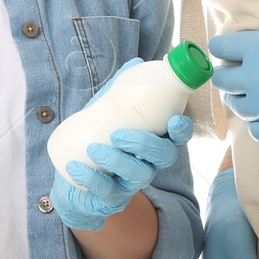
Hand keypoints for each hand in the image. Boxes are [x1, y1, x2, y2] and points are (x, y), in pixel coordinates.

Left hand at [51, 59, 193, 231]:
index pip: (179, 136)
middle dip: (144, 145)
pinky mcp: (113, 197)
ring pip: (138, 175)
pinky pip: (108, 192)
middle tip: (118, 135)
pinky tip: (76, 167)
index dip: (181, 130)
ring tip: (94, 150)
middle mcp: (151, 162)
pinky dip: (92, 179)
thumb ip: (120, 90)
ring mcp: (133, 182)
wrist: (76, 172)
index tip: (172, 120)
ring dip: (117, 161)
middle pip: (164, 157)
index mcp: (156, 138)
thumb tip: (135, 61)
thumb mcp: (109, 110)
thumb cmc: (100, 135)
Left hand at [207, 0, 258, 143]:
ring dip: (240, 97)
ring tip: (254, 91)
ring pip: (235, 105)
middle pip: (222, 79)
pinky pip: (255, 131)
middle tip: (241, 68)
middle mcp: (256, 79)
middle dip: (227, 71)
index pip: (220, 47)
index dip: (224, 44)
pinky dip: (258, 123)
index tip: (232, 45)